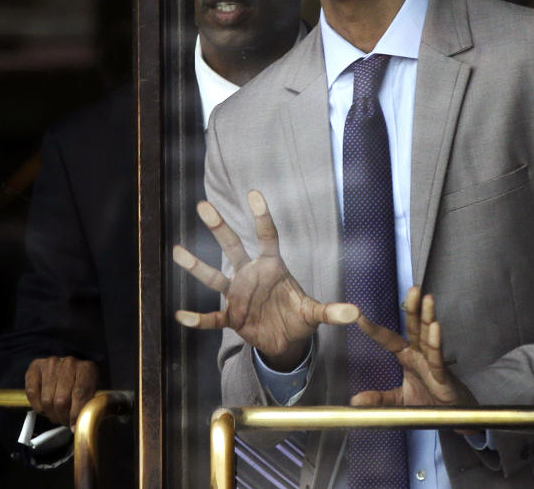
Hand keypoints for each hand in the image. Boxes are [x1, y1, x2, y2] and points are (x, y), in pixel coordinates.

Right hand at [24, 356, 98, 427]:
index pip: (80, 394)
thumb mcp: (92, 388)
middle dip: (62, 417)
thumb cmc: (81, 379)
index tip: (74, 427)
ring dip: (50, 413)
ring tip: (56, 415)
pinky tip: (43, 407)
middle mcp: (69, 363)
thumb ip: (88, 403)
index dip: (76, 414)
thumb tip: (78, 426)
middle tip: (64, 422)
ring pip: (47, 399)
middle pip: (62, 400)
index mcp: (87, 368)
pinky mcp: (35, 367)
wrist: (70, 362)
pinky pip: (32, 393)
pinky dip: (37, 405)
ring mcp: (51, 364)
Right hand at [173, 190, 358, 369]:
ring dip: (197, 266)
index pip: (267, 237)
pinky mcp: (232, 317)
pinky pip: (212, 317)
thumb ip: (332, 311)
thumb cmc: (299, 317)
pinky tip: (182, 315)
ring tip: (177, 251)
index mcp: (273, 267)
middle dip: (220, 227)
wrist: (285, 340)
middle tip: (203, 205)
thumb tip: (356, 313)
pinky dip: (198, 319)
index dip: (262, 217)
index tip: (254, 193)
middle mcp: (251, 275)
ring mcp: (238, 295)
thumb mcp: (316, 314)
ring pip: (215, 277)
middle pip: (233, 247)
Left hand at [352, 287, 476, 413]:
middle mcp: (420, 355)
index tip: (359, 315)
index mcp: (408, 357)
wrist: (452, 418)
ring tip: (427, 299)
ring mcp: (432, 363)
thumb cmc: (429, 402)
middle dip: (413, 307)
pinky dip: (436, 343)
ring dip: (427, 317)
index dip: (374, 329)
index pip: (389, 339)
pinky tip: (435, 327)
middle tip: (413, 289)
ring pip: (428, 336)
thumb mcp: (399, 401)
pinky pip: (437, 358)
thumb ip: (379, 399)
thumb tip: (355, 401)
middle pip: (415, 327)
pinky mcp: (443, 376)